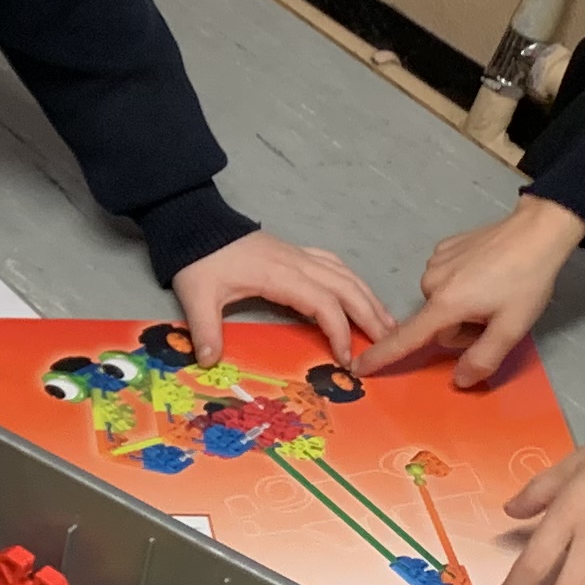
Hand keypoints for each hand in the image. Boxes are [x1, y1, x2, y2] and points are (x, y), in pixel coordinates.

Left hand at [166, 232, 391, 365]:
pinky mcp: (296, 252)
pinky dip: (352, 280)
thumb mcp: (197, 296)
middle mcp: (298, 263)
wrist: (197, 223)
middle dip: (370, 316)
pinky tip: (360, 293)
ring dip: (369, 298)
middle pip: (346, 287)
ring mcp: (300, 255)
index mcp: (280, 275)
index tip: (345, 358)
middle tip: (388, 343)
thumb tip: (208, 362)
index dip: (339, 331)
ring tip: (387, 323)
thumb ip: (205, 330)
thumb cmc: (201, 260)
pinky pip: (334, 264)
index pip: (323, 303)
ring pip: (346, 275)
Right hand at [360, 193, 583, 386]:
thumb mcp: (512, 328)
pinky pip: (446, 279)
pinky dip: (464, 284)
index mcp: (445, 304)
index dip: (382, 356)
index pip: (406, 338)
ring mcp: (437, 261)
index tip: (359, 367)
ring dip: (462, 306)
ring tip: (494, 290)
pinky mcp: (445, 247)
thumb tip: (458, 380)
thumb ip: (483, 359)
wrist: (537, 230)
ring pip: (441, 302)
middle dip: (460, 328)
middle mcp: (432, 282)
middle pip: (436, 324)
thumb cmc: (526, 281)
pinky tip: (487, 272)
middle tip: (494, 315)